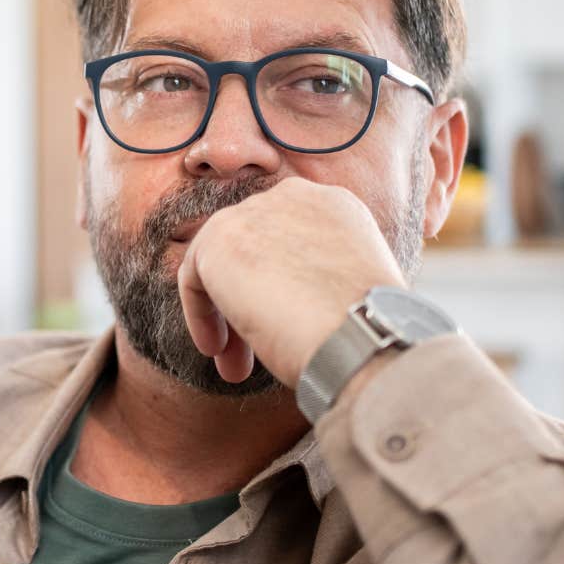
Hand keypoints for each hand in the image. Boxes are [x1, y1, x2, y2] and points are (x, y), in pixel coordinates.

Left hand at [175, 178, 406, 387]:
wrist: (364, 335)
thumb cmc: (369, 332)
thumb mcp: (350, 289)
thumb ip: (318, 278)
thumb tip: (287, 304)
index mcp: (335, 206)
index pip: (287, 241)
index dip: (280, 289)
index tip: (284, 330)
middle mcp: (296, 195)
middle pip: (253, 250)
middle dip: (249, 304)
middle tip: (251, 357)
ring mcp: (256, 210)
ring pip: (223, 264)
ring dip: (225, 316)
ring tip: (234, 368)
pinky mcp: (220, 235)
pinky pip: (194, 276)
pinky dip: (200, 315)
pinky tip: (217, 350)